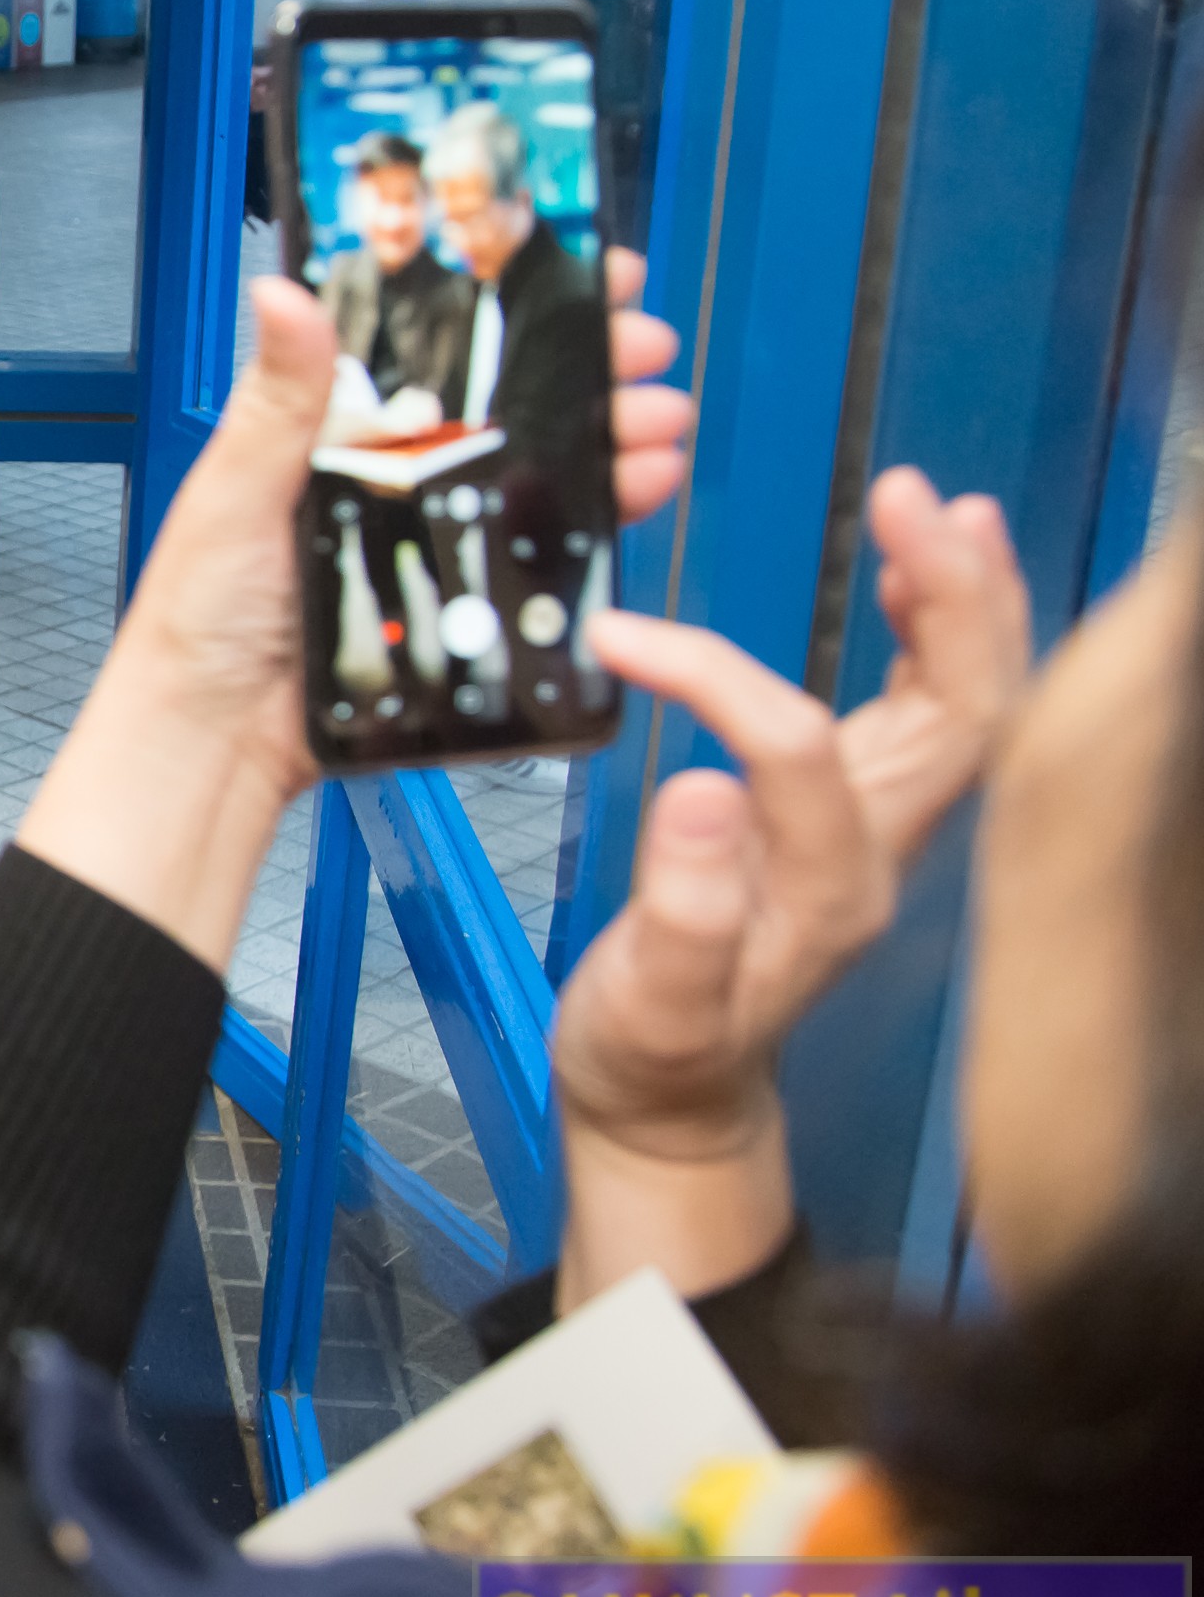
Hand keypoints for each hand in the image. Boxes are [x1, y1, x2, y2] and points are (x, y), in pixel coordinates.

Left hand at [15, 246, 693, 967]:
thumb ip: (279, 397)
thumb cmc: (201, 614)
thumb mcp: (237, 488)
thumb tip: (282, 295)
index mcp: (334, 432)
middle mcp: (389, 477)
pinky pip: (537, 553)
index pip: (435, 352)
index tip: (577, 273)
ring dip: (609, 441)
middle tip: (642, 348)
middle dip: (587, 373)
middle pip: (508, 408)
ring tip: (656, 422)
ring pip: (538, 474)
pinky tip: (634, 491)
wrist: (219, 734)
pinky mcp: (459, 599)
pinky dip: (596, 520)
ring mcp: (428, 536)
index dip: (509, 312)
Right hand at [548, 470, 1028, 1306]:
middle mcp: (881, 854)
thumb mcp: (645, 1002)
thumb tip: (697, 788)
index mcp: (827, 892)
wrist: (679, 1095)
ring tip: (940, 507)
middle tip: (911, 502)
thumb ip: (682, 911)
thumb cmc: (653, 1048)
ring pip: (972, 704)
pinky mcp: (867, 811)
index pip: (801, 752)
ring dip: (968, 602)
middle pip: (967, 716)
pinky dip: (939, 631)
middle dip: (952, 602)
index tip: (624, 639)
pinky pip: (935, 710)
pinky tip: (917, 571)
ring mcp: (886, 831)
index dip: (717, 681)